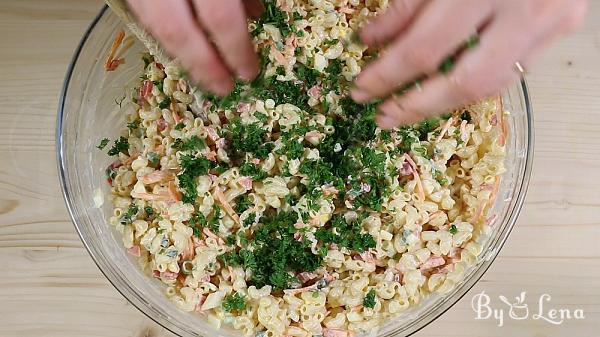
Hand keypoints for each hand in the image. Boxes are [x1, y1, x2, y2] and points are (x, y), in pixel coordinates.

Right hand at [127, 0, 263, 95]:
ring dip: (182, 55)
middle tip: (224, 89)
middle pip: (179, 32)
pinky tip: (180, 45)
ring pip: (156, 26)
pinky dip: (164, 33)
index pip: (220, 18)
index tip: (249, 73)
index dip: (236, 50)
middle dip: (204, 66)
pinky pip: (143, 14)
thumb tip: (255, 14)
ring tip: (204, 75)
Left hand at [350, 0, 587, 127]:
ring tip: (408, 108)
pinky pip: (511, 70)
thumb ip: (408, 4)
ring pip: (492, 85)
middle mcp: (523, 10)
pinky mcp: (561, 28)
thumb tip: (371, 40)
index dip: (388, 74)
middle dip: (417, 105)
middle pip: (464, 82)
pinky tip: (444, 86)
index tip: (361, 87)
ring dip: (444, 102)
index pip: (425, 48)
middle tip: (383, 116)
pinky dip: (473, 81)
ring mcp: (549, 22)